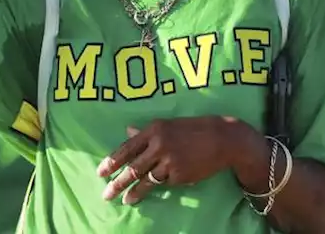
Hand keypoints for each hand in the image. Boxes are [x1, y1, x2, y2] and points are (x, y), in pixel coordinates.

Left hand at [97, 116, 242, 204]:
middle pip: (132, 167)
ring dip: (134, 192)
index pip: (127, 148)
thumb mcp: (170, 125)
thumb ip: (147, 132)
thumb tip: (127, 131)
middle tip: (106, 194)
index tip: (101, 172)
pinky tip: (157, 186)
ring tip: (125, 200)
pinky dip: (160, 185)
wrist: (224, 139)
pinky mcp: (179, 175)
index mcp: (154, 129)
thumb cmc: (195, 129)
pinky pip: (165, 182)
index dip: (112, 162)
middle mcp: (159, 145)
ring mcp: (169, 161)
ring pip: (146, 180)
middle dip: (117, 183)